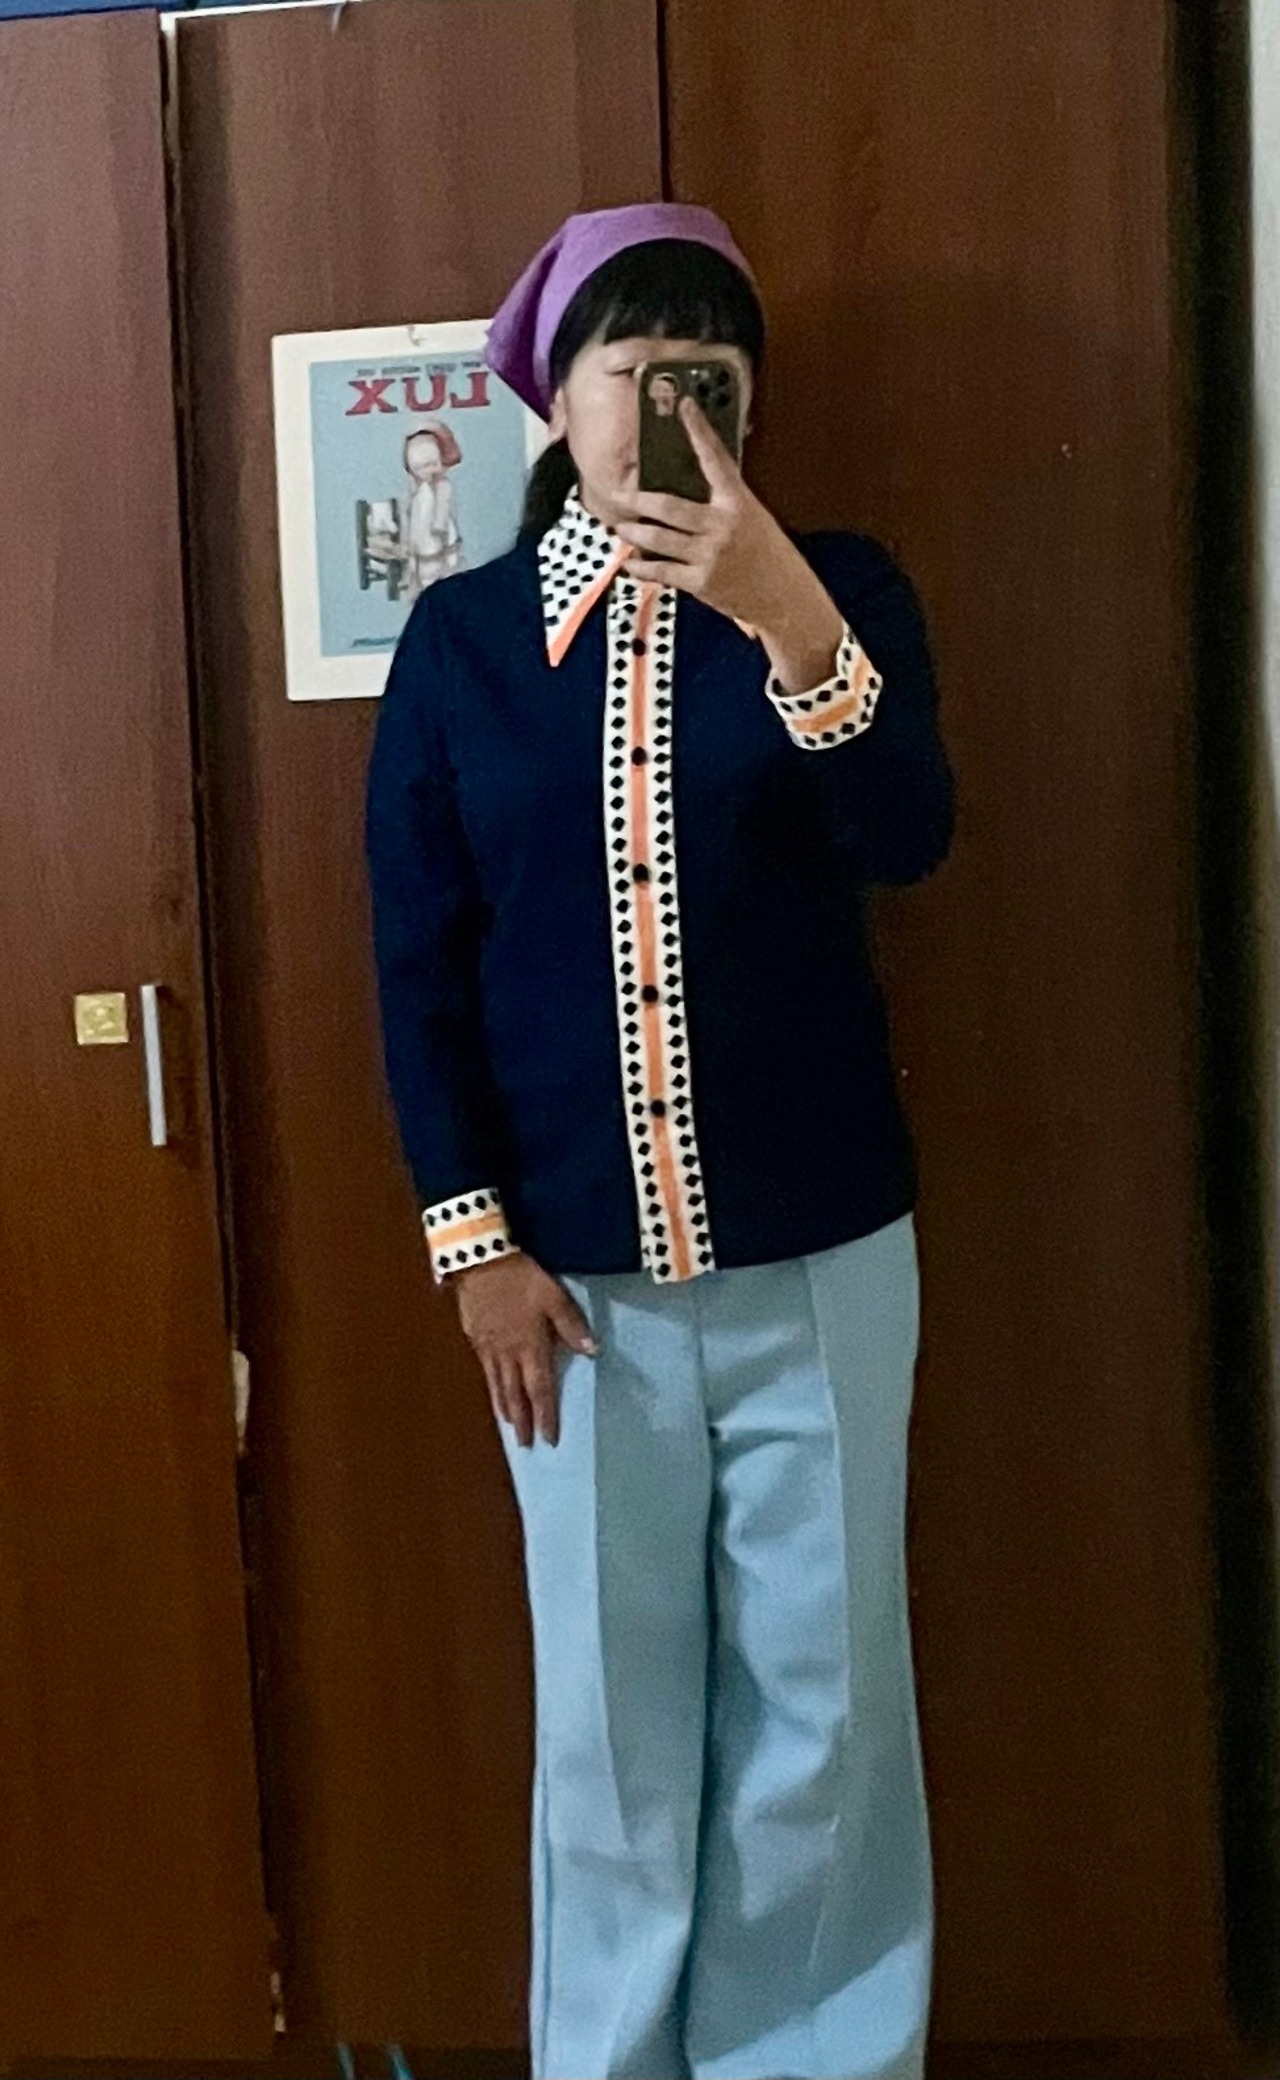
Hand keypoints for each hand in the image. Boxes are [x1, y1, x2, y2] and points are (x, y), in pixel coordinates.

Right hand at [453, 1252, 596, 1448]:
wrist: (479, 1260)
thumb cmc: (520, 1277)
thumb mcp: (553, 1296)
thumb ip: (572, 1325)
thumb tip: (591, 1351)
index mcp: (531, 1347)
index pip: (541, 1390)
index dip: (546, 1416)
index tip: (549, 1438)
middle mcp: (508, 1354)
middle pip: (516, 1395)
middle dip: (522, 1421)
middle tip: (524, 1446)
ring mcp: (488, 1347)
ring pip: (497, 1386)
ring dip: (504, 1409)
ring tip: (509, 1426)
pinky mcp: (474, 1336)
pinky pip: (484, 1370)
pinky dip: (490, 1387)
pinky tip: (492, 1391)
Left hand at [614, 399, 843, 686]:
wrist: (785, 597)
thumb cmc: (768, 555)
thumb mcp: (753, 518)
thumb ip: (724, 501)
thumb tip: (695, 482)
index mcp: (738, 502)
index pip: (715, 458)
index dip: (699, 430)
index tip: (685, 406)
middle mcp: (722, 525)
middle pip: (670, 506)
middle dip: (639, 499)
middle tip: (619, 493)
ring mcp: (710, 554)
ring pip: (659, 538)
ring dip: (634, 533)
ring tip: (620, 528)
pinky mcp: (701, 581)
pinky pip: (661, 571)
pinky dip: (641, 567)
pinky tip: (630, 563)